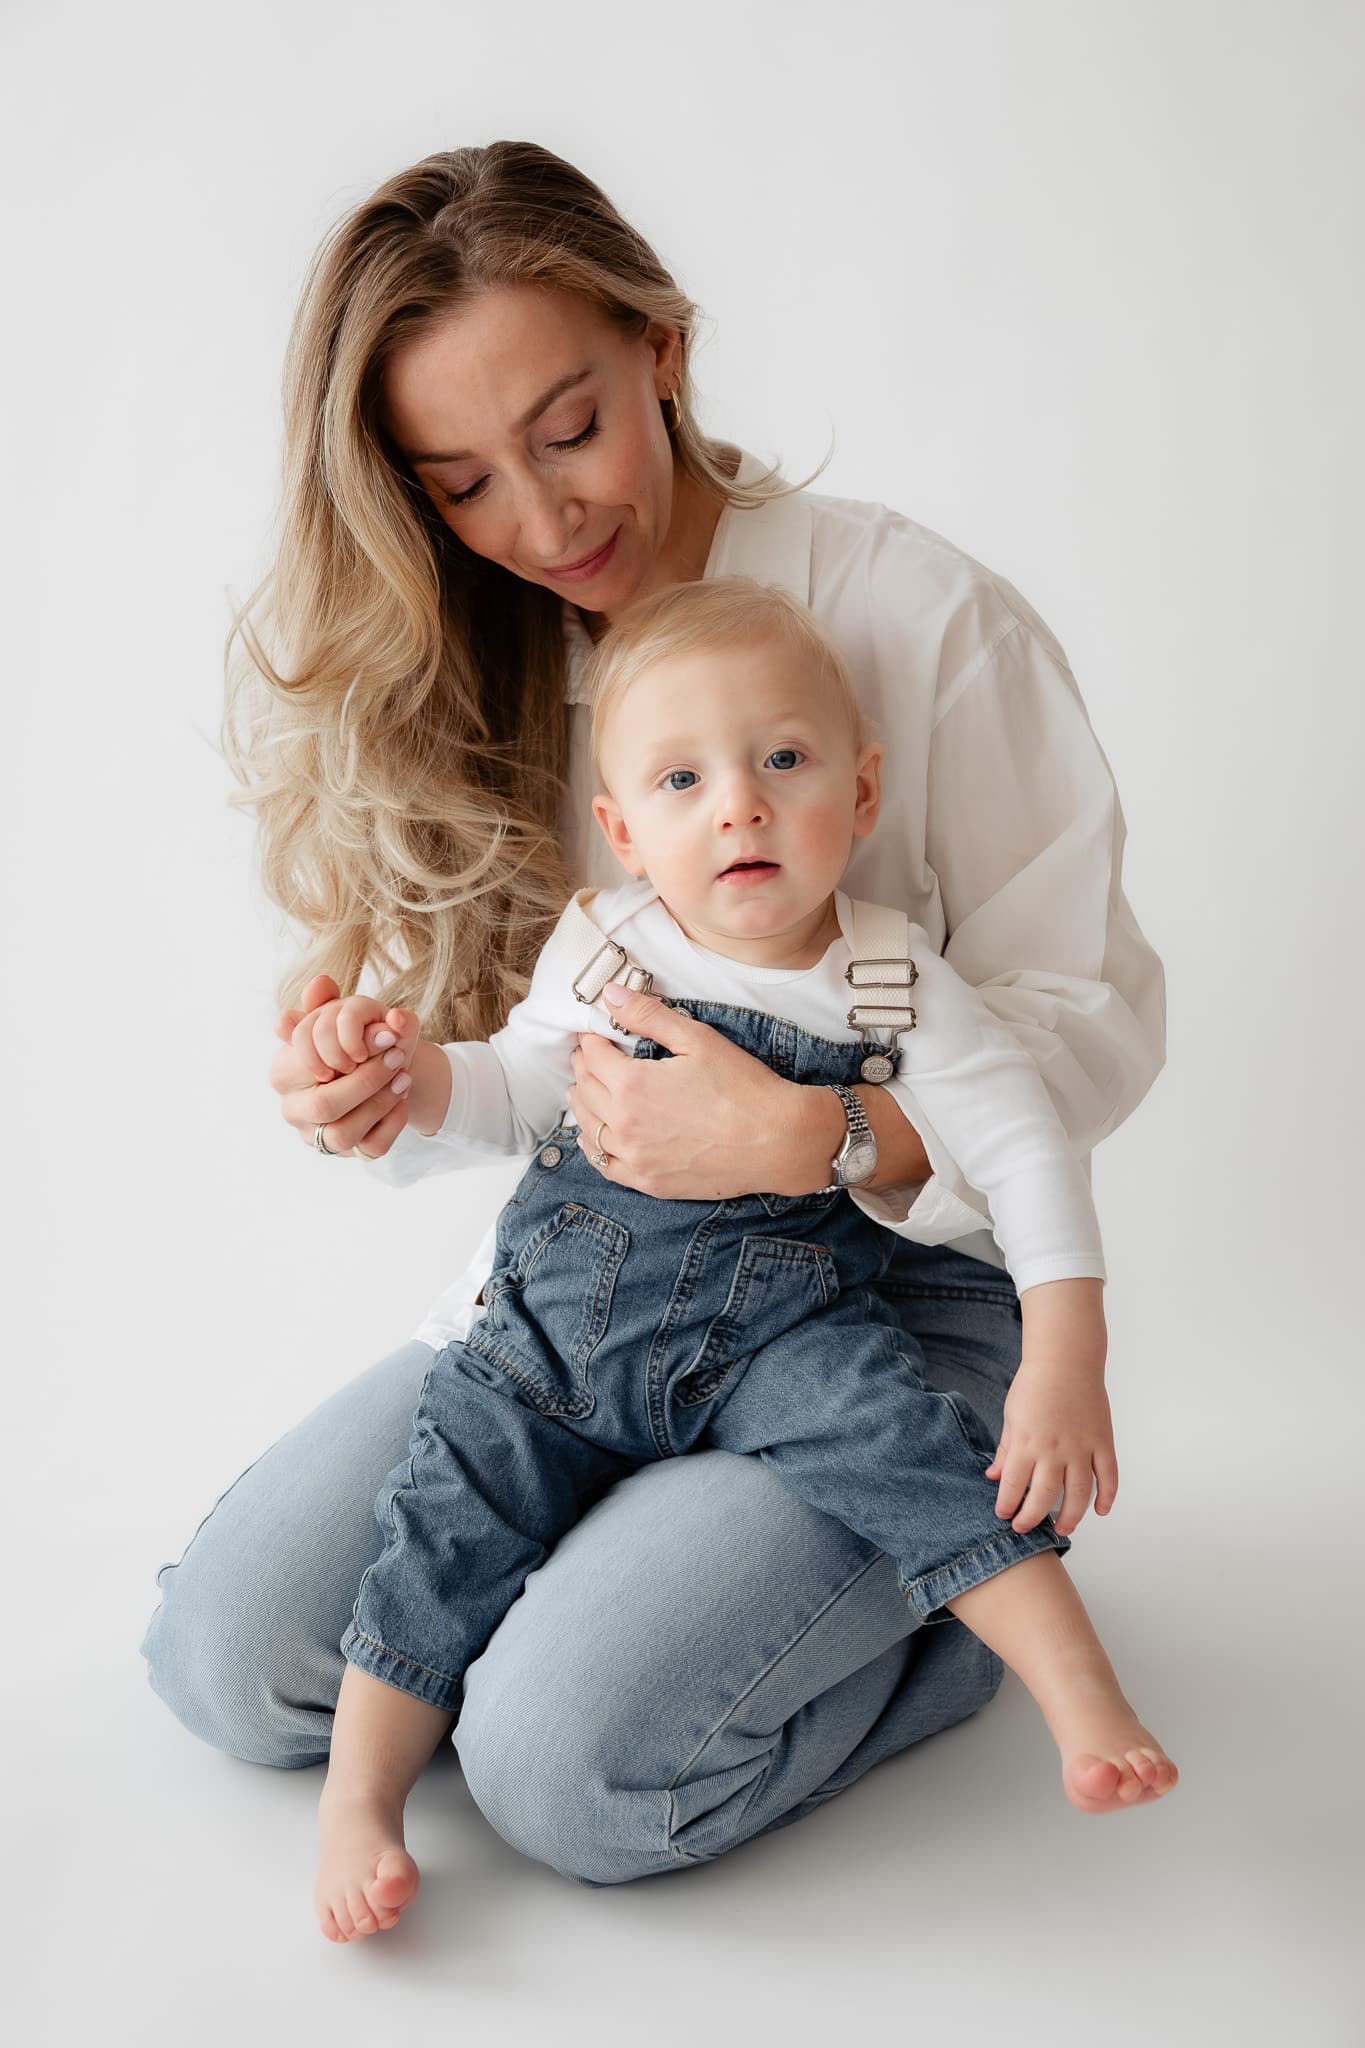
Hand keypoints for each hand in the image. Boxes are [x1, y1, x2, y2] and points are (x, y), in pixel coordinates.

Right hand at [270, 973, 422, 1159]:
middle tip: (399, 1057)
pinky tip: (402, 1101)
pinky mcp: (344, 1153)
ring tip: (404, 1078)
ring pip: (343, 1134)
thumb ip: (328, 1000)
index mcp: (283, 1070)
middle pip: (325, 1104)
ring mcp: (315, 1135)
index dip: (342, 1049)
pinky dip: (391, 1125)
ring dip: (380, 1104)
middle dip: (368, 1080)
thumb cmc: (351, 1041)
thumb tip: (321, 983)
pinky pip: (369, 1149)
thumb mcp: (344, 1015)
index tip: (383, 1037)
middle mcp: (292, 1108)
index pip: (305, 1062)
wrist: (378, 1069)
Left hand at [567, 981, 801, 1198]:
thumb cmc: (743, 1089)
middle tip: (589, 1056)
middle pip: (585, 1090)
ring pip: (588, 1128)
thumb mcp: (698, 1040)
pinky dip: (592, 1145)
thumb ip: (649, 1016)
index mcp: (632, 1085)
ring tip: (586, 1089)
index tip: (593, 1034)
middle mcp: (625, 1125)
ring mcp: (635, 1158)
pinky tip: (594, 1135)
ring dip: (583, 1104)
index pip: (593, 1056)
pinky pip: (604, 1164)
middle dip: (583, 1068)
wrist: (778, 1141)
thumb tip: (611, 994)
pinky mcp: (649, 1182)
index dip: (590, 1040)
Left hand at [985, 1354, 1118, 1537]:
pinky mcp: (1102, 1441)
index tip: (1004, 1515)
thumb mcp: (1011, 1417)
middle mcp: (1054, 1449)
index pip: (1013, 1485)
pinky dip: (1108, 1496)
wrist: (1065, 1359)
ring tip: (1062, 1530)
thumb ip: (1006, 1449)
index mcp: (1027, 1442)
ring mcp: (1081, 1447)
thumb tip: (992, 1475)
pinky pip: (1109, 1476)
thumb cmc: (1034, 1385)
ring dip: (1071, 1517)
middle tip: (1025, 1528)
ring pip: (1079, 1494)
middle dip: (1032, 1518)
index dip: (1007, 1505)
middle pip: (1044, 1497)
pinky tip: (1100, 1510)